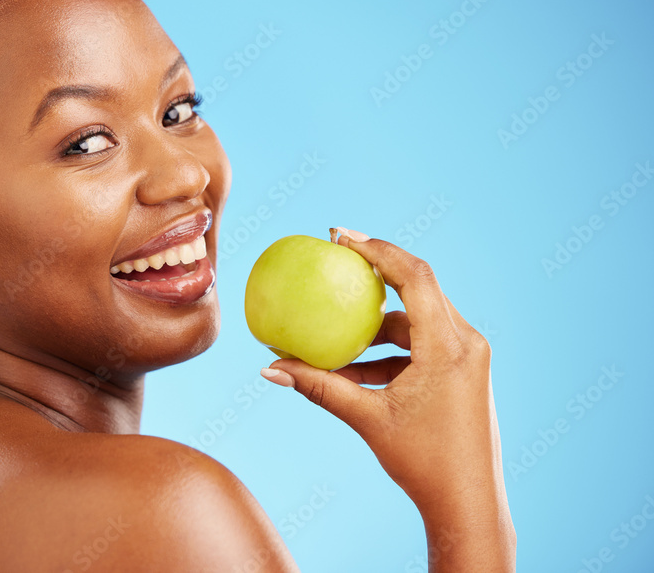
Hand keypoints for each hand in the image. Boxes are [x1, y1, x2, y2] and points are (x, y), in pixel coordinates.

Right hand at [261, 228, 515, 570]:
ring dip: (376, 322)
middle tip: (335, 255)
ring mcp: (467, 357)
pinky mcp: (462, 371)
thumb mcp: (367, 418)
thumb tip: (270, 367)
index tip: (338, 235)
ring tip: (334, 329)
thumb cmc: (422, 463)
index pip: (414, 276)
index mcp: (449, 346)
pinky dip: (387, 348)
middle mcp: (466, 342)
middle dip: (375, 270)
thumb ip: (319, 387)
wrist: (468, 504)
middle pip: (419, 286)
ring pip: (417, 318)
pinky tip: (352, 367)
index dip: (376, 248)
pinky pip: (422, 343)